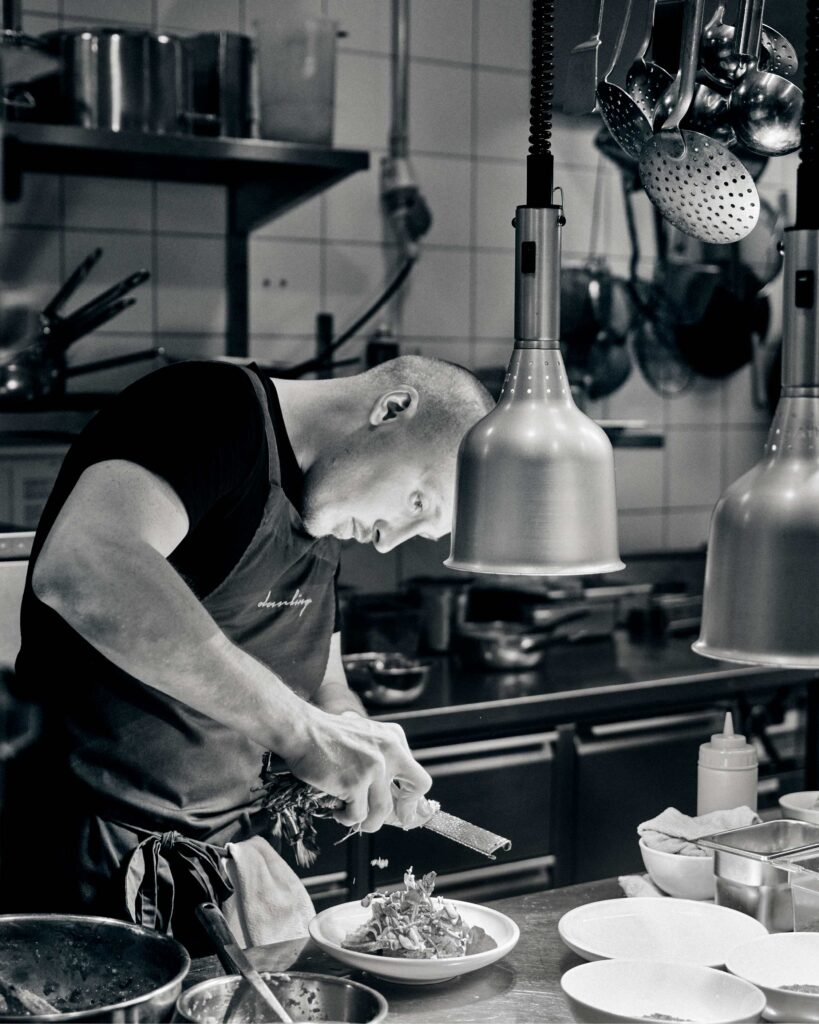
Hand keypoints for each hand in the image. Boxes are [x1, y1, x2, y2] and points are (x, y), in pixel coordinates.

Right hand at [283, 707, 431, 833]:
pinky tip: (336, 808)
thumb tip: (395, 799)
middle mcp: (390, 750)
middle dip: (405, 809)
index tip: (404, 809)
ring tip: (349, 814)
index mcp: (394, 738)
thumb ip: (383, 760)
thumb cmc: (327, 736)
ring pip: (383, 811)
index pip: (418, 774)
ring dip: (366, 820)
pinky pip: (358, 816)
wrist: (302, 730)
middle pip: (417, 788)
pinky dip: (346, 818)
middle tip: (390, 820)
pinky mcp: (355, 782)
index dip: (412, 797)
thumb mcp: (365, 738)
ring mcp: (374, 766)